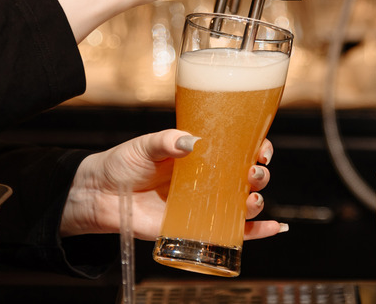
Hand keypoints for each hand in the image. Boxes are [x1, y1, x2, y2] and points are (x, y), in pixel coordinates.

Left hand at [59, 129, 285, 240]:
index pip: (238, 148)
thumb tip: (190, 142)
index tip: (261, 149)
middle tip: (252, 173)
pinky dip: (257, 232)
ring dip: (258, 201)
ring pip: (245, 203)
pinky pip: (234, 232)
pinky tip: (275, 228)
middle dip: (259, 175)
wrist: (100, 195)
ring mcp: (205, 204)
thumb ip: (165, 141)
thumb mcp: (143, 146)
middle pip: (247, 176)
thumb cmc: (123, 165)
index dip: (257, 147)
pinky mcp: (197, 227)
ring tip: (251, 199)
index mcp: (200, 154)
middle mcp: (208, 178)